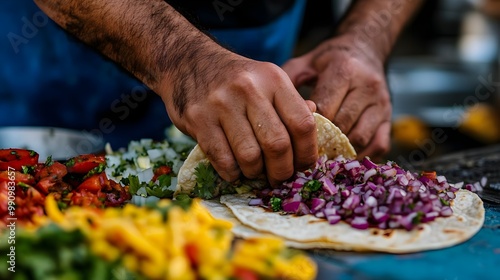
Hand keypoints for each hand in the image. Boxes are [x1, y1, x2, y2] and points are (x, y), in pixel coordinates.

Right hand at [161, 50, 317, 184]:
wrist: (188, 62)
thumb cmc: (235, 79)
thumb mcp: (267, 80)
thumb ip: (290, 104)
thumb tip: (315, 125)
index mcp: (273, 79)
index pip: (303, 123)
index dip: (308, 153)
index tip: (304, 166)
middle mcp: (249, 89)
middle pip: (277, 145)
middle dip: (282, 171)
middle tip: (279, 178)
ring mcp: (221, 103)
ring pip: (250, 156)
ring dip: (255, 173)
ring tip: (254, 171)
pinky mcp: (198, 119)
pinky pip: (222, 160)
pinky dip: (232, 173)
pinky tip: (234, 169)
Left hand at [282, 36, 391, 159]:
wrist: (364, 50)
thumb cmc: (329, 60)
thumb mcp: (306, 62)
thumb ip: (288, 78)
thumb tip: (272, 106)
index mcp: (344, 70)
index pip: (325, 109)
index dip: (308, 127)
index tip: (293, 137)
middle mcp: (367, 87)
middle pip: (342, 126)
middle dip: (322, 142)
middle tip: (303, 152)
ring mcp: (382, 104)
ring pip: (360, 139)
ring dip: (340, 151)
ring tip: (321, 157)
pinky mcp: (390, 118)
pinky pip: (378, 145)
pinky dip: (360, 156)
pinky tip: (342, 157)